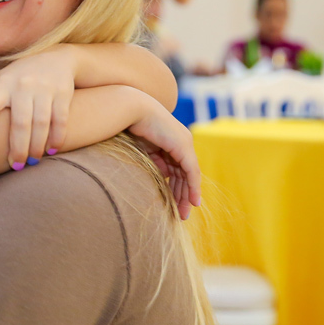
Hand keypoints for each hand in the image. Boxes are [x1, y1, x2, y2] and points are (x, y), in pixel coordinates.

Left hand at [0, 46, 75, 167]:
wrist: (56, 59)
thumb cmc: (21, 75)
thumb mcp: (1, 78)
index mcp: (3, 83)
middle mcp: (23, 85)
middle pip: (19, 122)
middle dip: (18, 148)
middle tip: (15, 165)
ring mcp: (44, 89)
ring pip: (40, 123)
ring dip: (36, 146)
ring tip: (32, 161)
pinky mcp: (62, 93)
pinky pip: (60, 119)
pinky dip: (56, 137)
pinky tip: (51, 150)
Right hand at [127, 103, 201, 219]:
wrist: (132, 109)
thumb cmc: (130, 126)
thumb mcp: (144, 149)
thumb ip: (154, 162)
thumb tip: (161, 176)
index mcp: (172, 141)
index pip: (178, 169)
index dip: (177, 187)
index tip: (174, 203)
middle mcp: (182, 142)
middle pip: (185, 174)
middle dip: (183, 195)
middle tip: (181, 214)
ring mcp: (185, 144)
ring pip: (190, 176)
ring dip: (187, 195)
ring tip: (184, 213)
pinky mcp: (184, 147)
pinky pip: (191, 172)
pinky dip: (192, 187)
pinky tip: (192, 201)